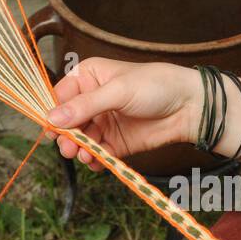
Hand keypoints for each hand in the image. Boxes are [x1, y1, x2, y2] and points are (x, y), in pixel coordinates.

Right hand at [46, 58, 199, 170]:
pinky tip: (96, 162)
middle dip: (65, 136)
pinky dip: (94, 159)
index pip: (60, 96)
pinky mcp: (116, 142)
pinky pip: (97, 153)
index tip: (51, 130)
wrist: (189, 107)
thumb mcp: (118, 91)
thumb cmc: (156, 86)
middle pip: (67, 122)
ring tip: (84, 155)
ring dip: (79, 149)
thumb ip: (85, 106)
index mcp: (88, 77)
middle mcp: (92, 100)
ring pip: (80, 139)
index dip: (53, 114)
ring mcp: (103, 122)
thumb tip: (53, 119)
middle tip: (68, 147)